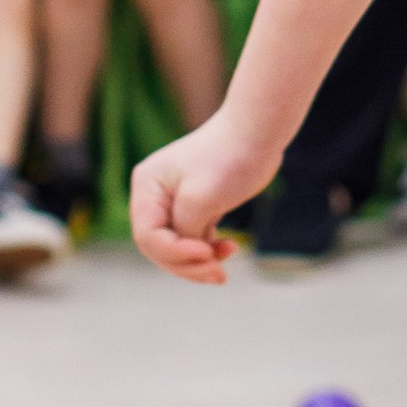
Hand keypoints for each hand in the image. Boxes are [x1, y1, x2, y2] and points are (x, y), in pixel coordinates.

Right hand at [132, 108, 285, 285]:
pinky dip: (210, 250)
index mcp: (148, 187)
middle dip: (187, 264)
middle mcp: (155, 196)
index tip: (207, 253)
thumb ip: (185, 230)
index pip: (148, 236)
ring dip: (200, 262)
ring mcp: (175, 203)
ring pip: (178, 247)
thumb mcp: (201, 199)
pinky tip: (230, 249)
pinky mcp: (197, 208)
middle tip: (218, 274)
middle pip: (160, 247)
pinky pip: (195, 240)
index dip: (174, 252)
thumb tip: (184, 253)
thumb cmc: (229, 159)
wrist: (258, 132)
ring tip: (224, 270)